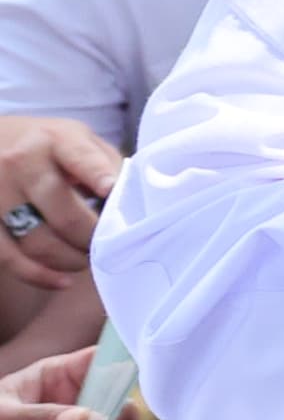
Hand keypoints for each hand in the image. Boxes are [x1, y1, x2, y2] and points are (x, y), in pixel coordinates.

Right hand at [0, 126, 118, 294]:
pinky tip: (61, 280)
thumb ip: (107, 165)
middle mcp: (22, 164)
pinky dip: (38, 274)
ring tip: (85, 260)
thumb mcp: (79, 139)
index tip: (111, 190)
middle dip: (93, 240)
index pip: (81, 159)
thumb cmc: (48, 146)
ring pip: (38, 241)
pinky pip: (9, 257)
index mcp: (56, 141)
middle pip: (66, 215)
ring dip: (70, 260)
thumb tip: (135, 204)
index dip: (99, 176)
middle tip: (107, 249)